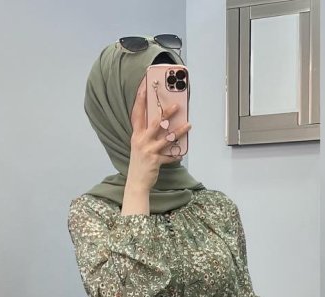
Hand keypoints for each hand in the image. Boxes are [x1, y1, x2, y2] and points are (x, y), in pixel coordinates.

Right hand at [126, 77, 191, 194]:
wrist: (136, 183)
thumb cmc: (139, 163)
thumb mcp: (139, 145)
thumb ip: (146, 134)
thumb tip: (161, 122)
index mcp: (136, 135)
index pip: (137, 113)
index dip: (140, 99)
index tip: (144, 86)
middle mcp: (141, 140)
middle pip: (155, 123)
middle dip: (167, 113)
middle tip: (177, 105)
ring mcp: (148, 151)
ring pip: (166, 138)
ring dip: (179, 131)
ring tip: (188, 125)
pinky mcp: (155, 161)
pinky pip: (169, 156)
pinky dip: (176, 154)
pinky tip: (182, 152)